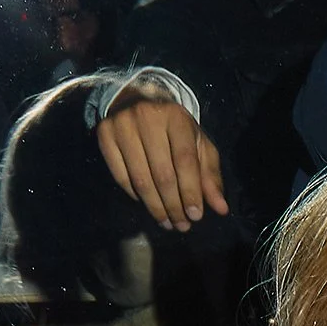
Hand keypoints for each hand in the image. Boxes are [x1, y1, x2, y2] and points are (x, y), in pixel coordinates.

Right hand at [97, 92, 227, 231]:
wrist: (138, 100)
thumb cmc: (175, 129)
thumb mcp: (198, 145)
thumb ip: (210, 176)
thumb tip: (221, 209)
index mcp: (176, 117)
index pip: (185, 161)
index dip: (191, 192)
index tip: (196, 216)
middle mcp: (147, 117)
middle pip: (162, 174)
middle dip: (174, 206)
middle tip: (182, 226)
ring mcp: (122, 125)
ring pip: (141, 179)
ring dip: (155, 208)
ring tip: (167, 223)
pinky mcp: (105, 134)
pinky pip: (121, 176)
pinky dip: (135, 196)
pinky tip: (147, 204)